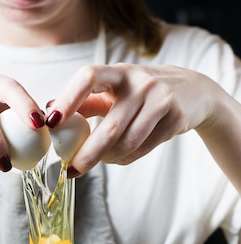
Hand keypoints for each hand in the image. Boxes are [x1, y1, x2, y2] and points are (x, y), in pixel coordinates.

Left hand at [46, 62, 218, 174]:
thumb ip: (86, 101)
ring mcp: (160, 100)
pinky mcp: (175, 118)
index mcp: (118, 72)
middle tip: (70, 171)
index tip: (51, 122)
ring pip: (127, 143)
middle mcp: (140, 82)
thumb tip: (48, 112)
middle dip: (87, 154)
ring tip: (100, 161)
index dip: (68, 99)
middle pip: (109, 127)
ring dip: (108, 159)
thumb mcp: (115, 89)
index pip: (89, 77)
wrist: (193, 92)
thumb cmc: (141, 93)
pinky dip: (125, 159)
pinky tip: (119, 158)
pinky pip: (142, 149)